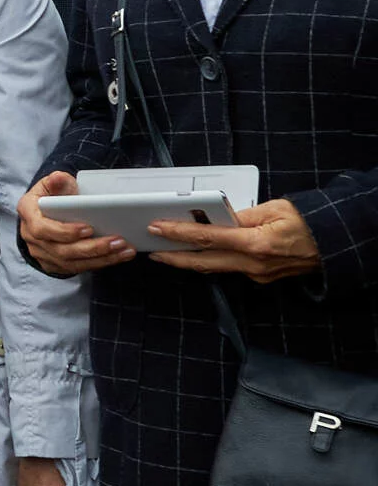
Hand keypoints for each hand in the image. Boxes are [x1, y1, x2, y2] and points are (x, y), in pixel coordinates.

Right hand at [18, 173, 134, 276]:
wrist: (45, 212)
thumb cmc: (51, 197)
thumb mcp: (52, 184)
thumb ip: (57, 182)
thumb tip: (58, 178)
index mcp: (28, 213)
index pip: (42, 228)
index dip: (64, 231)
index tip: (88, 228)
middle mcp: (31, 237)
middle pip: (61, 250)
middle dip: (92, 248)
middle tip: (117, 241)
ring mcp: (41, 253)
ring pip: (71, 262)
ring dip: (100, 258)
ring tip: (123, 250)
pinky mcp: (53, 264)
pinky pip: (77, 268)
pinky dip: (99, 263)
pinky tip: (116, 256)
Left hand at [148, 196, 321, 282]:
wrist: (335, 246)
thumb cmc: (309, 224)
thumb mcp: (275, 208)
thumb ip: (243, 214)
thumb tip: (218, 215)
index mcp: (256, 243)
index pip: (208, 237)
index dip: (178, 233)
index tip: (157, 227)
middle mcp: (254, 263)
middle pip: (204, 261)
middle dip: (174, 256)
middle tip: (152, 249)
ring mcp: (257, 274)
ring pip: (215, 267)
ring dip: (190, 260)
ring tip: (167, 252)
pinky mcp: (260, 277)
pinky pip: (230, 268)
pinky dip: (212, 260)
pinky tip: (200, 253)